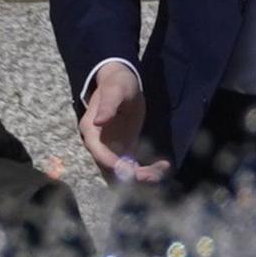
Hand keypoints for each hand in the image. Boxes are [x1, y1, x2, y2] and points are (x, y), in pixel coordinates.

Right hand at [80, 64, 168, 183]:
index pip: (100, 154)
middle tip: (154, 175)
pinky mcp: (125, 148)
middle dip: (133, 175)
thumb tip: (98, 122)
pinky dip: (148, 167)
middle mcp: (100, 144)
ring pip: (125, 169)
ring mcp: (112, 148)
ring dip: (143, 174)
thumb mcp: (114, 91)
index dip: (114, 165)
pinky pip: (134, 164)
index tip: (132, 171)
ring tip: (162, 168)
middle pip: (113, 167)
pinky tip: (163, 164)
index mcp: (92, 132)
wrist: (123, 82)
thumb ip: (107, 105)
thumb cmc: (117, 83)